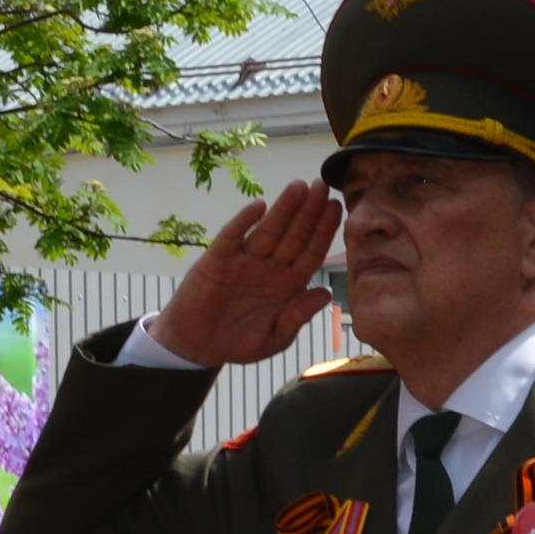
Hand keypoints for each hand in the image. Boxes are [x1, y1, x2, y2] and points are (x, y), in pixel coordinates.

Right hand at [139, 180, 336, 367]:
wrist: (198, 347)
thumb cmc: (238, 342)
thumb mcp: (274, 338)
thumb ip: (297, 316)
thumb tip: (325, 294)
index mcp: (287, 284)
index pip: (311, 252)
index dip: (324, 231)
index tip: (337, 208)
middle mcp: (269, 267)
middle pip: (294, 235)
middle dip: (308, 212)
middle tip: (323, 186)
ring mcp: (244, 261)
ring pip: (268, 231)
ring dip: (283, 209)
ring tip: (299, 187)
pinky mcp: (217, 261)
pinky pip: (232, 237)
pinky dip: (243, 222)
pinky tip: (258, 206)